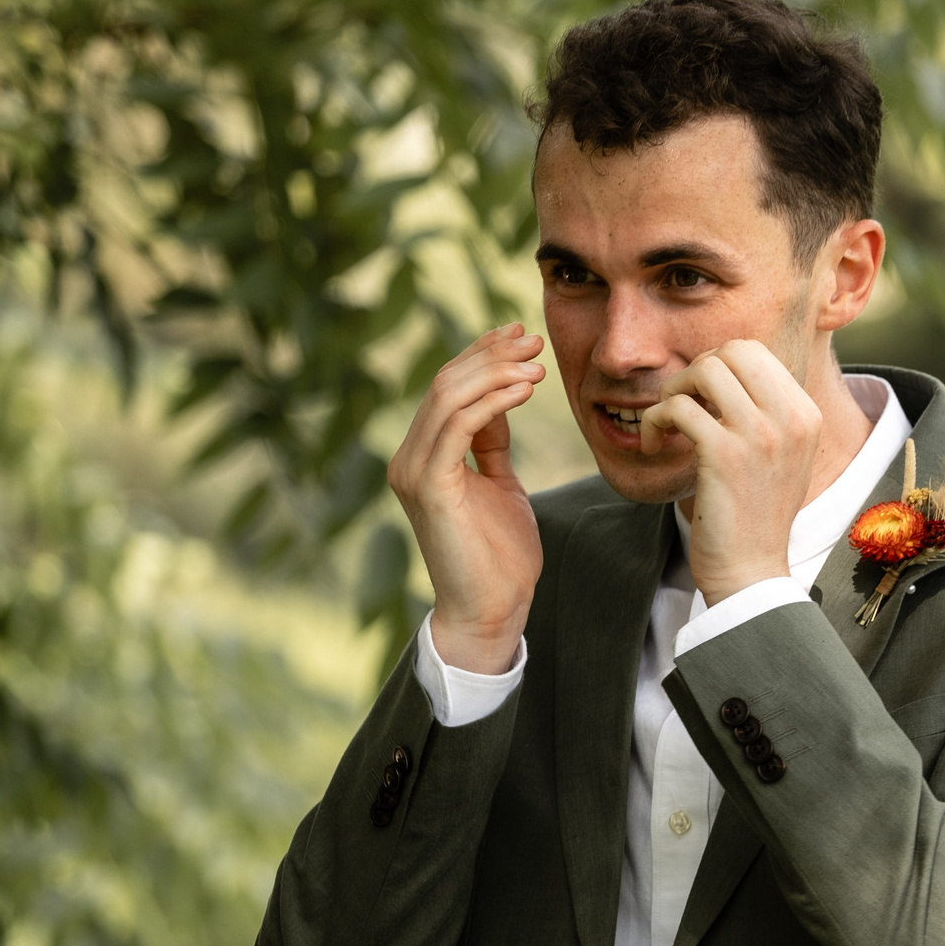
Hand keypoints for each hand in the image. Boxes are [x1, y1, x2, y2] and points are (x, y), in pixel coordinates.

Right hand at [387, 324, 545, 672]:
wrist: (491, 611)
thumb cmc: (500, 557)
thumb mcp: (500, 485)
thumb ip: (492, 444)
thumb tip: (501, 400)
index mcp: (422, 456)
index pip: (446, 388)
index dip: (482, 355)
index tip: (520, 334)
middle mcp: (408, 458)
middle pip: (445, 383)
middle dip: (490, 354)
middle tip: (532, 336)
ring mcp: (413, 471)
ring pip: (448, 397)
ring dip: (496, 371)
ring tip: (536, 361)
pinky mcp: (429, 487)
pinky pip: (459, 426)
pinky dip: (493, 400)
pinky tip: (525, 388)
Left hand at [640, 340, 822, 603]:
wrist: (751, 570)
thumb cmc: (755, 514)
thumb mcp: (781, 456)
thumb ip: (767, 412)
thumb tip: (725, 366)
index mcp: (806, 414)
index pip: (756, 352)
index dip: (718, 366)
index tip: (702, 400)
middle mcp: (790, 418)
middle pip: (733, 350)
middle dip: (696, 370)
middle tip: (683, 406)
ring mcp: (760, 435)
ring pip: (704, 370)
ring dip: (674, 391)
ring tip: (668, 424)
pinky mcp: (723, 455)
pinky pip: (677, 407)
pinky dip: (655, 421)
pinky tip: (655, 445)